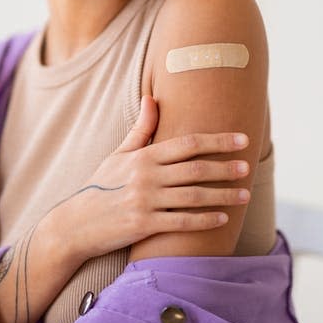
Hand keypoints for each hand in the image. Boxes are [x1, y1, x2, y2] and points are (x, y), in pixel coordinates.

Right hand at [46, 95, 251, 261]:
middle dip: (225, 167)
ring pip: (194, 196)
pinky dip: (205, 220)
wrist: (75, 224)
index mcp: (143, 156)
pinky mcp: (143, 225)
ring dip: (223, 195)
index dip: (217, 140)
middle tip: (247, 166)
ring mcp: (145, 201)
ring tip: (245, 195)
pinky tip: (223, 218)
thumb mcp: (119, 155)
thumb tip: (152, 97)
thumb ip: (142, 129)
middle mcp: (146, 176)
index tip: (241, 139)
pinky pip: (182, 222)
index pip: (187, 143)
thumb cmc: (101, 186)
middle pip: (196, 169)